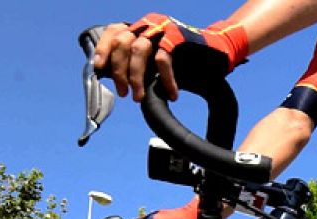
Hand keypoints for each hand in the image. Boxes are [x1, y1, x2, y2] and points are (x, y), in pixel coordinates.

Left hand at [93, 15, 246, 101]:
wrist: (217, 52)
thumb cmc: (186, 61)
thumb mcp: (156, 60)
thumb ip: (139, 64)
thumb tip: (117, 79)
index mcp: (141, 27)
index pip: (115, 32)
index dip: (104, 49)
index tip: (99, 68)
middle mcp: (149, 24)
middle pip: (123, 43)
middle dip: (119, 70)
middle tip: (123, 92)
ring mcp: (163, 29)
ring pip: (138, 50)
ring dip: (135, 76)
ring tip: (139, 96)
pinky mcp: (177, 37)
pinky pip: (163, 60)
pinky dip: (165, 79)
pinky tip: (171, 93)